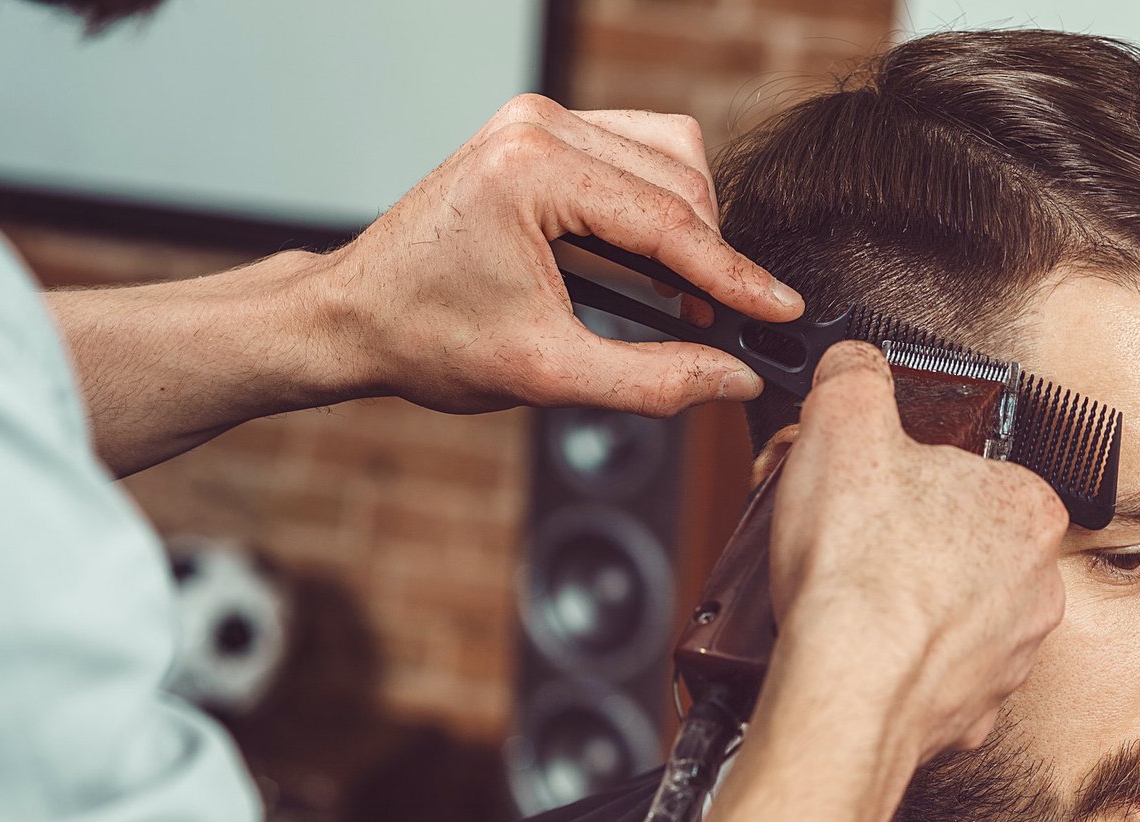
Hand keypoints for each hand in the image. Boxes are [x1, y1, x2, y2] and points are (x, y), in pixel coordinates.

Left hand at [313, 95, 802, 417]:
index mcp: (535, 172)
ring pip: (668, 156)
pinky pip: (635, 153)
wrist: (356, 316)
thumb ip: (652, 380)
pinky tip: (653, 264)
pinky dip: (658, 207)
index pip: (669, 221)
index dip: (736, 276)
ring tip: (687, 297)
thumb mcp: (547, 373)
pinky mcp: (537, 135)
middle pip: (681, 178)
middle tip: (723, 324)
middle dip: (712, 254)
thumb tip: (732, 378)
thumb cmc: (427, 337)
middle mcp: (538, 128)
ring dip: (690, 225)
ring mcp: (537, 123)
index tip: (783, 310)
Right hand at [764, 342, 1068, 764]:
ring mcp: (1008, 656)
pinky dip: (896, 665)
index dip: (908, 474)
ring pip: (951, 614)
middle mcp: (1037, 586)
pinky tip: (860, 652)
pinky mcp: (972, 712)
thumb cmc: (859, 570)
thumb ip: (856, 375)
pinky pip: (932, 675)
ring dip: (904, 604)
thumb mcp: (841, 420)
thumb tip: (856, 365)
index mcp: (1027, 509)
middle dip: (906, 540)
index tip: (872, 489)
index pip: (974, 471)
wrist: (848, 690)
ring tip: (850, 599)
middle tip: (851, 541)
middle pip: (962, 544)